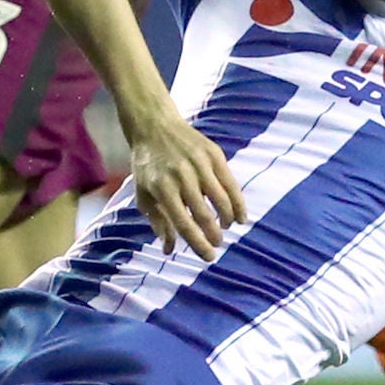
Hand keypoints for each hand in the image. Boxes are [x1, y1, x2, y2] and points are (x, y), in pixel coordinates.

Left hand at [125, 117, 247, 260]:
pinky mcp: (214, 154)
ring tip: (225, 229)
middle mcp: (181, 177)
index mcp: (162, 189)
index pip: (183, 223)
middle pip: (204, 214)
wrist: (154, 126)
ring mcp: (199, 164)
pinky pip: (231, 183)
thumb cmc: (147, 166)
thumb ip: (158, 222)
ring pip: (221, 200)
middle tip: (218, 245)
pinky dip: (238, 203)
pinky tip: (240, 216)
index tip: (209, 257)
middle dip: (214, 235)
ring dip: (227, 220)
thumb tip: (169, 250)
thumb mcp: (144, 194)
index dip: (198, 243)